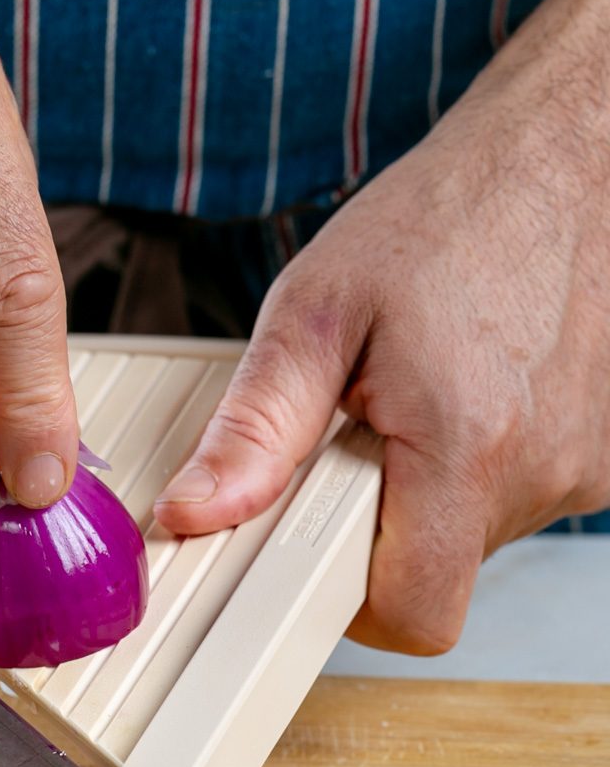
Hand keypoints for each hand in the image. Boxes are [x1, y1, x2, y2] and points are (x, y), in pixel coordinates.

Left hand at [156, 0, 609, 652]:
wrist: (568, 152)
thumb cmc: (449, 215)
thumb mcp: (319, 307)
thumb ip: (257, 427)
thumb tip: (195, 513)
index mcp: (465, 448)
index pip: (413, 615)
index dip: (351, 604)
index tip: (315, 548)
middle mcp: (545, 473)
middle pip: (440, 571)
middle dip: (384, 525)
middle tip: (364, 430)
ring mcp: (591, 465)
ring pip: (481, 533)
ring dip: (435, 486)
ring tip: (421, 392)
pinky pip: (526, 492)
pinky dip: (485, 459)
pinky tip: (471, 386)